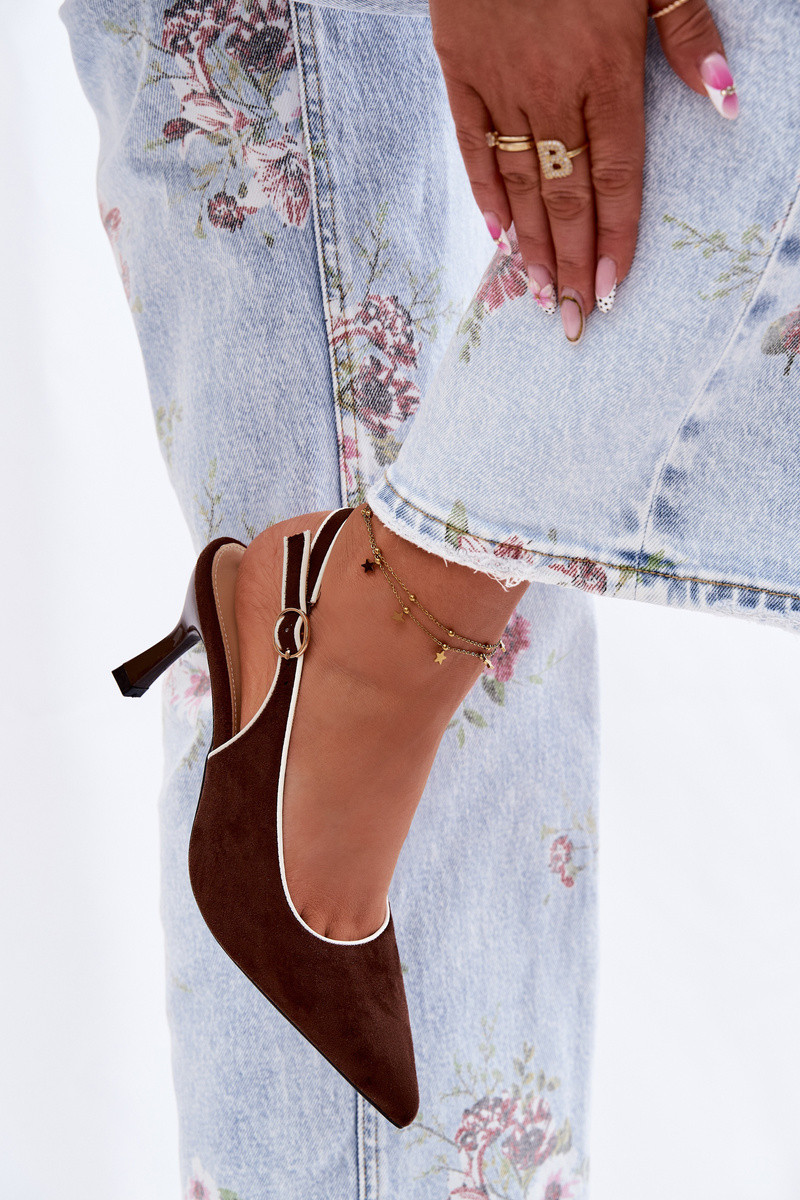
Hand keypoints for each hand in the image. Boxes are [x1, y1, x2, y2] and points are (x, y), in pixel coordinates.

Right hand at [429, 0, 737, 340]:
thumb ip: (688, 34)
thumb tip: (727, 102)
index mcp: (607, 69)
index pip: (616, 174)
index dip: (615, 235)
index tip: (611, 287)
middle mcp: (553, 90)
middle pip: (567, 195)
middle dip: (571, 263)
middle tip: (570, 320)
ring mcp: (501, 84)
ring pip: (521, 183)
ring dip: (532, 246)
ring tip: (538, 296)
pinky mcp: (458, 70)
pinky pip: (471, 146)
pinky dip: (484, 193)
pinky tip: (498, 236)